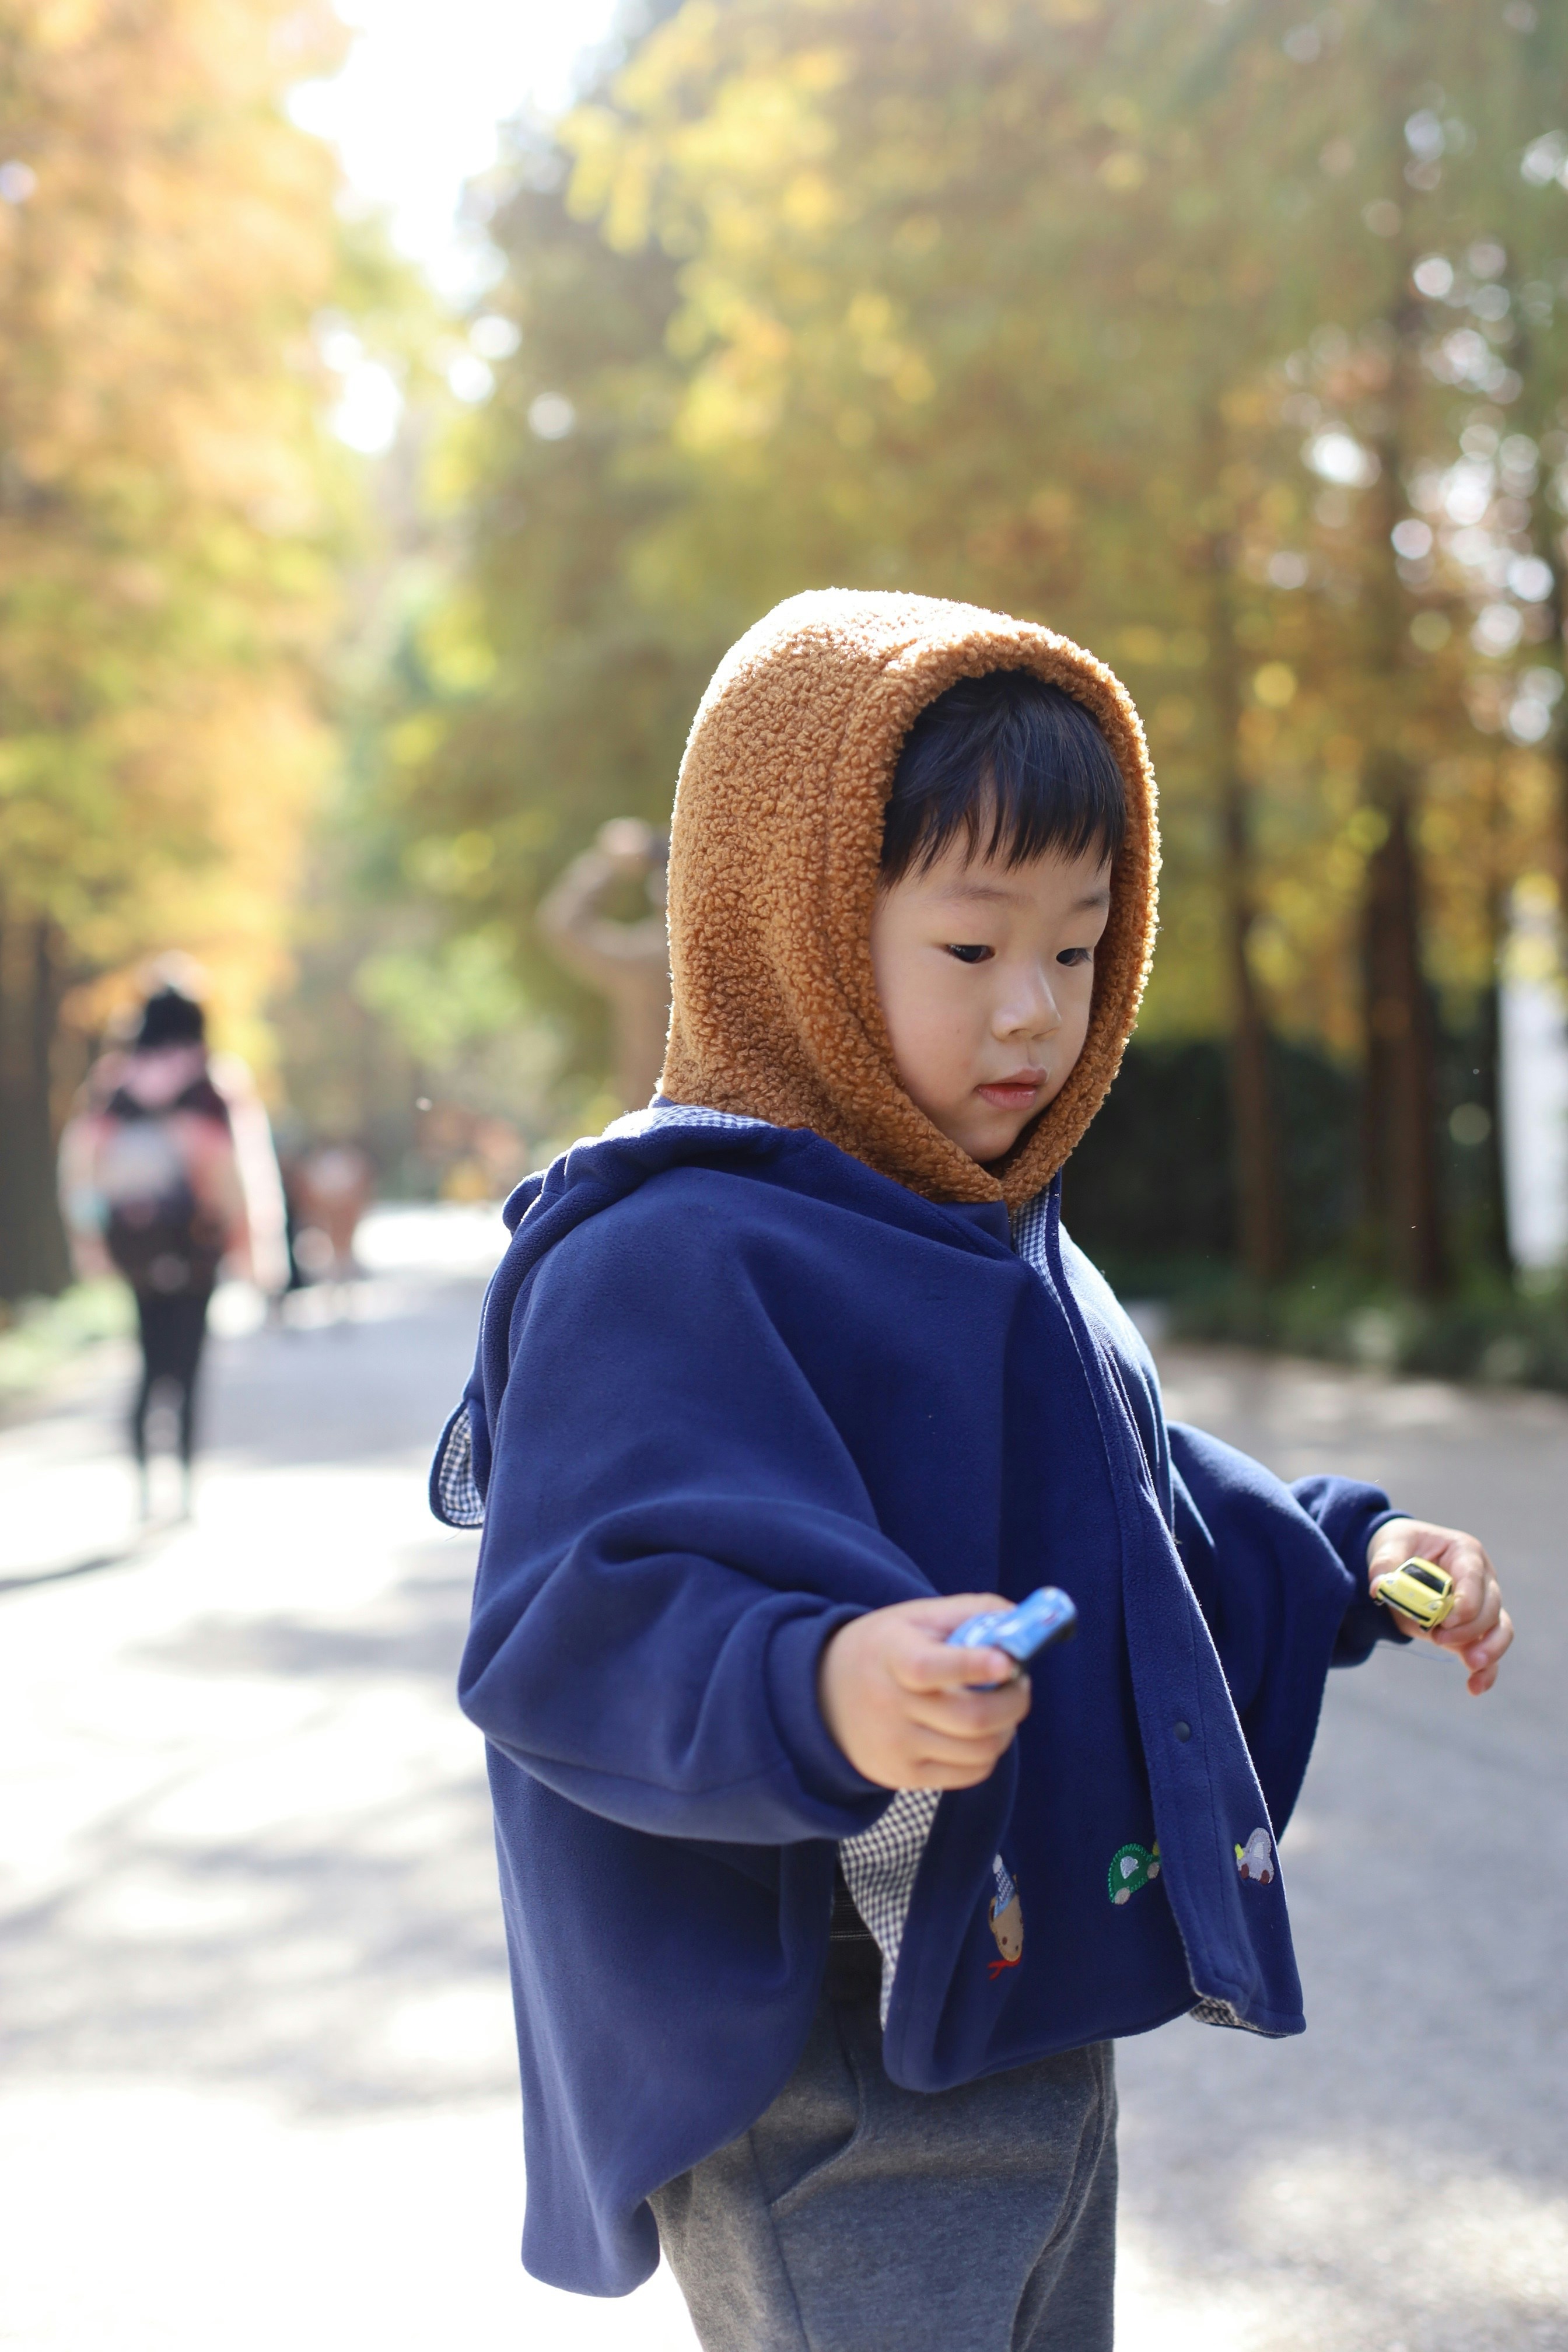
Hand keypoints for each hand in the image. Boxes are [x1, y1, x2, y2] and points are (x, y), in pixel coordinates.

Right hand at [818, 1593, 1031, 1789]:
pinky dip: (989, 1753)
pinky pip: (969, 1774)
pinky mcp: (903, 1776)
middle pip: (971, 1718)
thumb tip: (1023, 1624)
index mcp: (890, 1655)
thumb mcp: (917, 1617)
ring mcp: (895, 1746)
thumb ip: (971, 1612)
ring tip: (1001, 1706)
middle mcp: (888, 1705)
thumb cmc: (887, 1648)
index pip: (928, 1668)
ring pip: (979, 1750)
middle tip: (1020, 1683)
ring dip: (1006, 1728)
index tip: (1007, 1663)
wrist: (825, 1694)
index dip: (971, 1665)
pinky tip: (981, 1732)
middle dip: (1014, 1702)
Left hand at [1367, 1518, 1512, 1694]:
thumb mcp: (1390, 1545)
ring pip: (1500, 1630)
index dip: (1466, 1601)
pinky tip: (1475, 1688)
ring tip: (1472, 1665)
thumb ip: (1385, 1563)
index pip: (1474, 1577)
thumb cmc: (1402, 1546)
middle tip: (1437, 1637)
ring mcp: (1481, 1605)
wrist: (1401, 1560)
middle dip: (1469, 1628)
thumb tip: (1379, 1587)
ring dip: (1489, 1650)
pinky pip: (1488, 1650)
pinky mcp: (1472, 1630)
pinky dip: (1486, 1671)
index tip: (1446, 1620)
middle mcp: (1481, 1579)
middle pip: (1490, 1608)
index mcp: (1464, 1553)